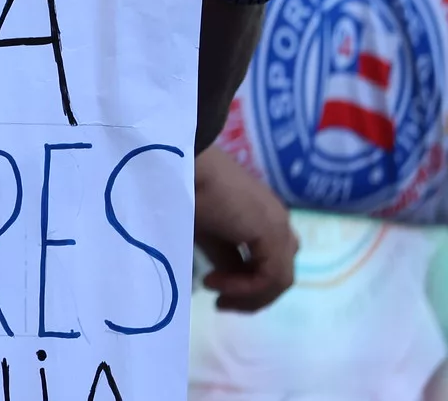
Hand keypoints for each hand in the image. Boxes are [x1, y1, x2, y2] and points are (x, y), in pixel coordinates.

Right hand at [194, 146, 296, 310]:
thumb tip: (229, 279)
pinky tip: (218, 282)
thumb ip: (224, 256)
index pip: (268, 262)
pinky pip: (271, 276)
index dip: (246, 285)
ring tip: (218, 294)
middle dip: (252, 295)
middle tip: (221, 302)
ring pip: (280, 278)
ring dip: (250, 294)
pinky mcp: (272, 232)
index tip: (211, 287)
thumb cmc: (185, 189)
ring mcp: (278, 226)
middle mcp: (277, 222)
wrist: (182, 162)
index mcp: (262, 218)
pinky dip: (247, 287)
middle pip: (279, 272)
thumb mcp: (206, 231)